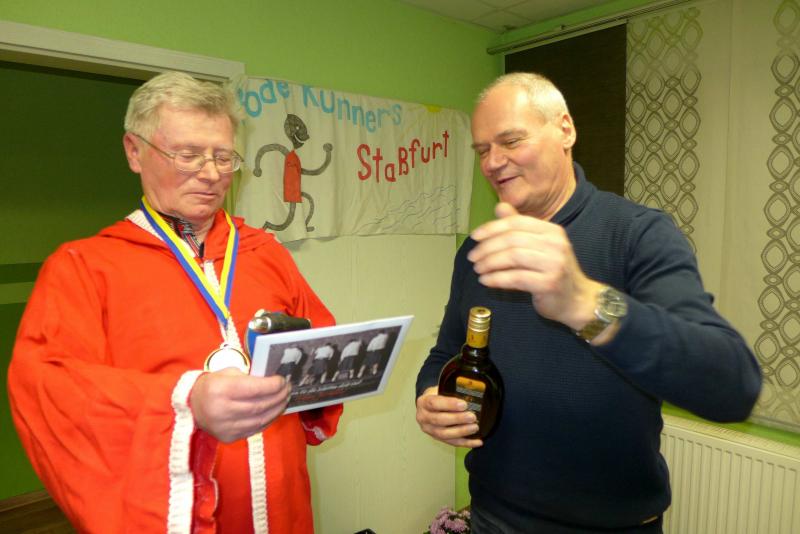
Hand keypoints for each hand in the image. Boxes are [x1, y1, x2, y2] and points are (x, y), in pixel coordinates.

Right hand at [190, 368, 290, 442]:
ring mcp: (225, 427)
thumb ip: (249, 377)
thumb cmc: (213, 385)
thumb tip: (274, 382)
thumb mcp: (227, 373)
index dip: (273, 385)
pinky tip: (275, 411)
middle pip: (259, 405)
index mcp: (220, 390)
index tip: (283, 380)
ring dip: (276, 409)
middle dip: (278, 397)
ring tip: (285, 400)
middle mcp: (222, 410)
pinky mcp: (228, 437)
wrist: (193, 407)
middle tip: (288, 389)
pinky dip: (268, 420)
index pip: (254, 389)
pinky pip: (255, 429)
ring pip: (260, 420)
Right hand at [415, 386, 482, 447]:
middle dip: (457, 419)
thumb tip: (471, 391)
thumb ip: (451, 390)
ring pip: (444, 434)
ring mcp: (429, 430)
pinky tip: (477, 441)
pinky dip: (466, 443)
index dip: (449, 404)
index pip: (434, 403)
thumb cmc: (437, 395)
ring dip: (461, 432)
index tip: (463, 404)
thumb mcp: (440, 389)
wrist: (428, 405)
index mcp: (423, 402)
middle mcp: (423, 417)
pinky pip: (452, 443)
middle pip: (439, 420)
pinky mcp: (437, 438)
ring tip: (475, 428)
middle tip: (472, 417)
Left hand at [468, 202, 602, 330]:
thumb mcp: (539, 246)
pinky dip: (497, 279)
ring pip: (513, 257)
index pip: (516, 223)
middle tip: (472, 257)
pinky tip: (486, 281)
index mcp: (552, 231)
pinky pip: (516, 278)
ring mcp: (554, 264)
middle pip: (512, 239)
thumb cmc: (553, 272)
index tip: (475, 237)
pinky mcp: (549, 283)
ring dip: (490, 263)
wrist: (577, 300)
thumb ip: (520, 227)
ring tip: (478, 269)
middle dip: (487, 247)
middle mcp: (555, 244)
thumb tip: (500, 207)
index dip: (492, 228)